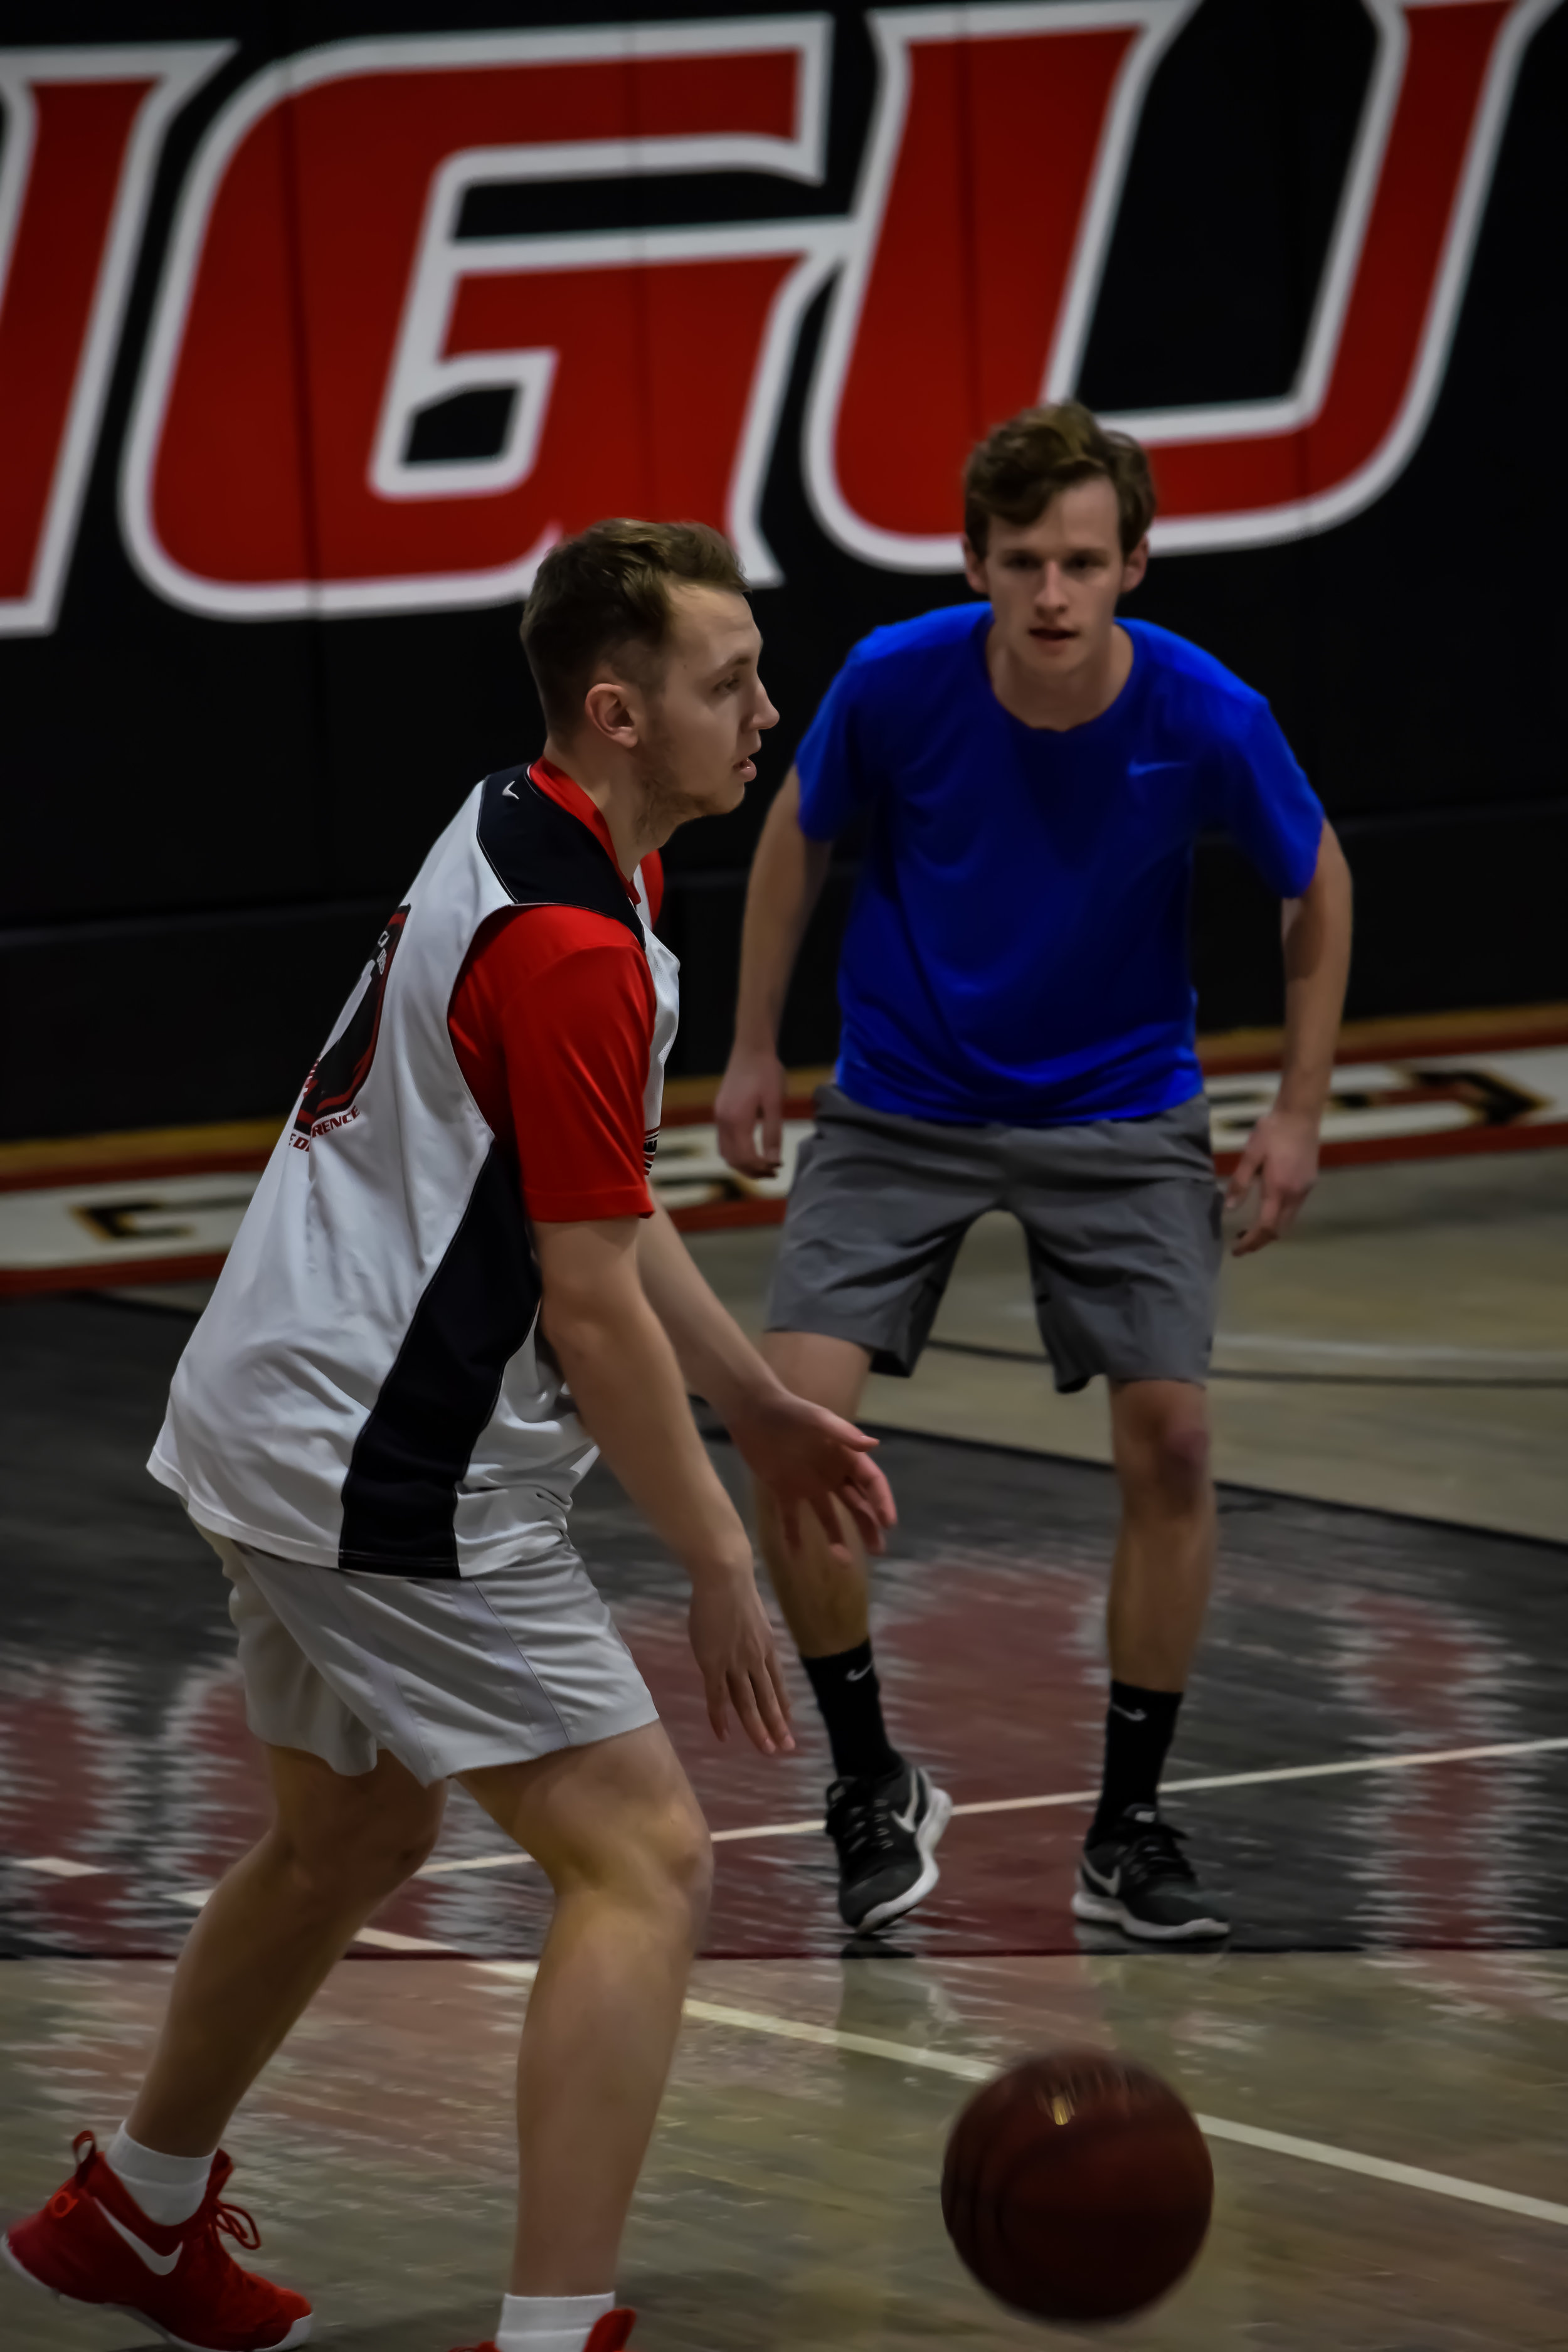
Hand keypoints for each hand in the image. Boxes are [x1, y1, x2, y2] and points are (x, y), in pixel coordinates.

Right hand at [688, 1560, 794, 1753]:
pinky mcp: (713, 1664)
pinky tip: (724, 1735)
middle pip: (767, 1699)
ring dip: (758, 1728)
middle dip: (777, 1725)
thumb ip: (749, 1636)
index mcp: (767, 1648)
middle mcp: (756, 1660)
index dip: (782, 1705)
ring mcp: (735, 1664)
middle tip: (785, 1748)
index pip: (777, 1684)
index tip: (789, 1723)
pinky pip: (717, 1696)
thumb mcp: (752, 1618)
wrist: (725, 1580)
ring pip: (748, 1703)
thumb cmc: (734, 1590)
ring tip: (767, 1750)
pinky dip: (720, 1717)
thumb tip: (745, 1642)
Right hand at [716, 1045, 786, 1175]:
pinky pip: (723, 1142)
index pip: (745, 1157)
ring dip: (743, 1164)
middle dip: (752, 1171)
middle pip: (733, 1159)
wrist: (751, 1049)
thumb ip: (773, 1134)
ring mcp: (718, 1116)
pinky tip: (751, 1151)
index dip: (761, 1168)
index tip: (778, 1168)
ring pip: (725, 1153)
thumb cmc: (767, 1073)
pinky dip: (735, 1153)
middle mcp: (723, 1121)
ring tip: (763, 1165)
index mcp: (736, 1120)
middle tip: (773, 1172)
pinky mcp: (719, 1112)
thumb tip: (773, 1161)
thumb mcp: (775, 1104)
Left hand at [728, 1388, 895, 1559]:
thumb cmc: (790, 1412)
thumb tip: (874, 1445)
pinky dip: (793, 1536)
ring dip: (837, 1538)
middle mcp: (830, 1474)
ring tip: (844, 1561)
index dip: (882, 1501)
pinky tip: (797, 1556)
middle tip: (878, 1551)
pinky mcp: (783, 1491)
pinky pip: (790, 1518)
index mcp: (844, 1456)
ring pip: (828, 1516)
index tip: (888, 1523)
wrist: (753, 1412)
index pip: (870, 1482)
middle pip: (856, 1503)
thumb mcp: (819, 1420)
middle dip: (868, 1526)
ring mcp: (807, 1485)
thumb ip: (844, 1434)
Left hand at [1225, 1105, 1319, 1255]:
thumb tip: (1229, 1210)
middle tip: (1241, 1244)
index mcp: (1279, 1190)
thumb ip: (1240, 1183)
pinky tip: (1268, 1211)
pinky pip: (1295, 1210)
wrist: (1300, 1114)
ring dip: (1271, 1231)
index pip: (1265, 1227)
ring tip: (1251, 1230)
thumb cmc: (1272, 1132)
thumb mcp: (1250, 1155)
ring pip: (1289, 1222)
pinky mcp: (1310, 1183)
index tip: (1235, 1251)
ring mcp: (1305, 1190)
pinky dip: (1280, 1219)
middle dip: (1260, 1241)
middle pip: (1279, 1230)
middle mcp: (1295, 1195)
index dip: (1250, 1243)